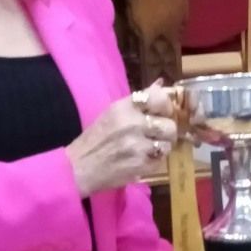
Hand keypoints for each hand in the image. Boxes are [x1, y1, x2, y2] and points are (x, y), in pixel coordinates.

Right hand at [67, 81, 179, 197]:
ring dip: (162, 147)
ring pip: (168, 144)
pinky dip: (155, 161)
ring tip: (149, 149)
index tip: (163, 113)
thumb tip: (161, 84)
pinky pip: (161, 161)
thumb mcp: (113, 112)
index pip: (160, 98)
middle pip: (169, 125)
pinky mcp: (141, 165)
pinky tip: (142, 159)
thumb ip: (139, 100)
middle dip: (167, 132)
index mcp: (125, 107)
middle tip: (158, 135)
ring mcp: (138, 146)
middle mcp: (133, 124)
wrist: (80, 166)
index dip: (167, 107)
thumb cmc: (96, 138)